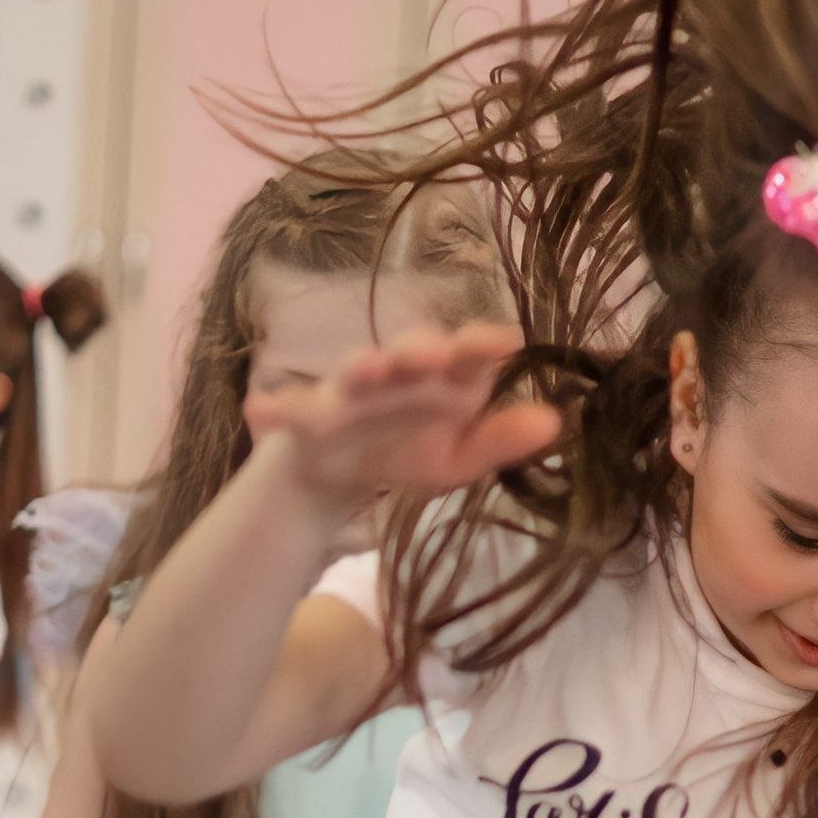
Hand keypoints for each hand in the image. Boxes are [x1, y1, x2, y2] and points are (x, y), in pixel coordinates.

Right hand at [241, 322, 558, 516]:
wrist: (340, 474)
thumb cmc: (409, 452)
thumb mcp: (459, 459)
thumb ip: (502, 441)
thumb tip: (556, 421)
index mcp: (442, 379)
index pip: (467, 354)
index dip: (482, 344)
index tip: (505, 342)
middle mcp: (397, 371)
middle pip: (410, 350)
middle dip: (418, 349)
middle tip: (431, 354)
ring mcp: (349, 389)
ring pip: (354, 371)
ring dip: (360, 366)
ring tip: (366, 368)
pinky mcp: (306, 414)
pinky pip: (289, 409)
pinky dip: (277, 409)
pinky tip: (261, 410)